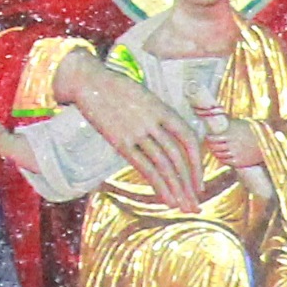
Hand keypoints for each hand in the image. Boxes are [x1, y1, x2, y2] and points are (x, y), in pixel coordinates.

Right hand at [58, 56, 212, 209]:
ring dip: (176, 190)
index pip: (188, 139)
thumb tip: (177, 145)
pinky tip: (166, 199)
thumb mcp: (146, 98)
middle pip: (177, 158)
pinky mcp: (120, 141)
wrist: (87, 79)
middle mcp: (152, 122)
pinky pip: (144, 167)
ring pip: (163, 166)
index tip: (199, 183)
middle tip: (195, 205)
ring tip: (183, 207)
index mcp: (162, 109)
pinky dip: (158, 185)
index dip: (197, 163)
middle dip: (189, 185)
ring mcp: (136, 132)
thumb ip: (162, 119)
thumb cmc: (118, 89)